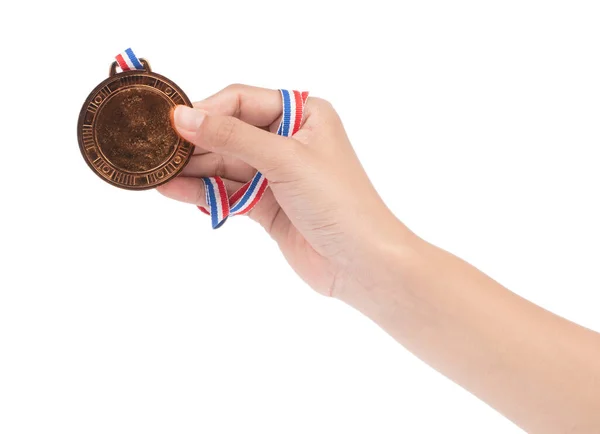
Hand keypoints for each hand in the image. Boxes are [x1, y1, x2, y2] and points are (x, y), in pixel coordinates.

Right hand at [157, 84, 411, 296]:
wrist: (362, 264)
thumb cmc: (338, 203)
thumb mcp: (285, 160)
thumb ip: (233, 137)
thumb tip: (183, 117)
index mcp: (304, 115)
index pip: (243, 101)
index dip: (207, 110)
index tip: (171, 123)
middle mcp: (290, 140)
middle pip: (230, 133)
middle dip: (195, 142)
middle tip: (156, 150)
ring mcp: (277, 174)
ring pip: (225, 164)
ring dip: (193, 169)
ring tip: (157, 172)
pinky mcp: (267, 205)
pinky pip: (228, 191)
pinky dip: (204, 192)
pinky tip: (173, 191)